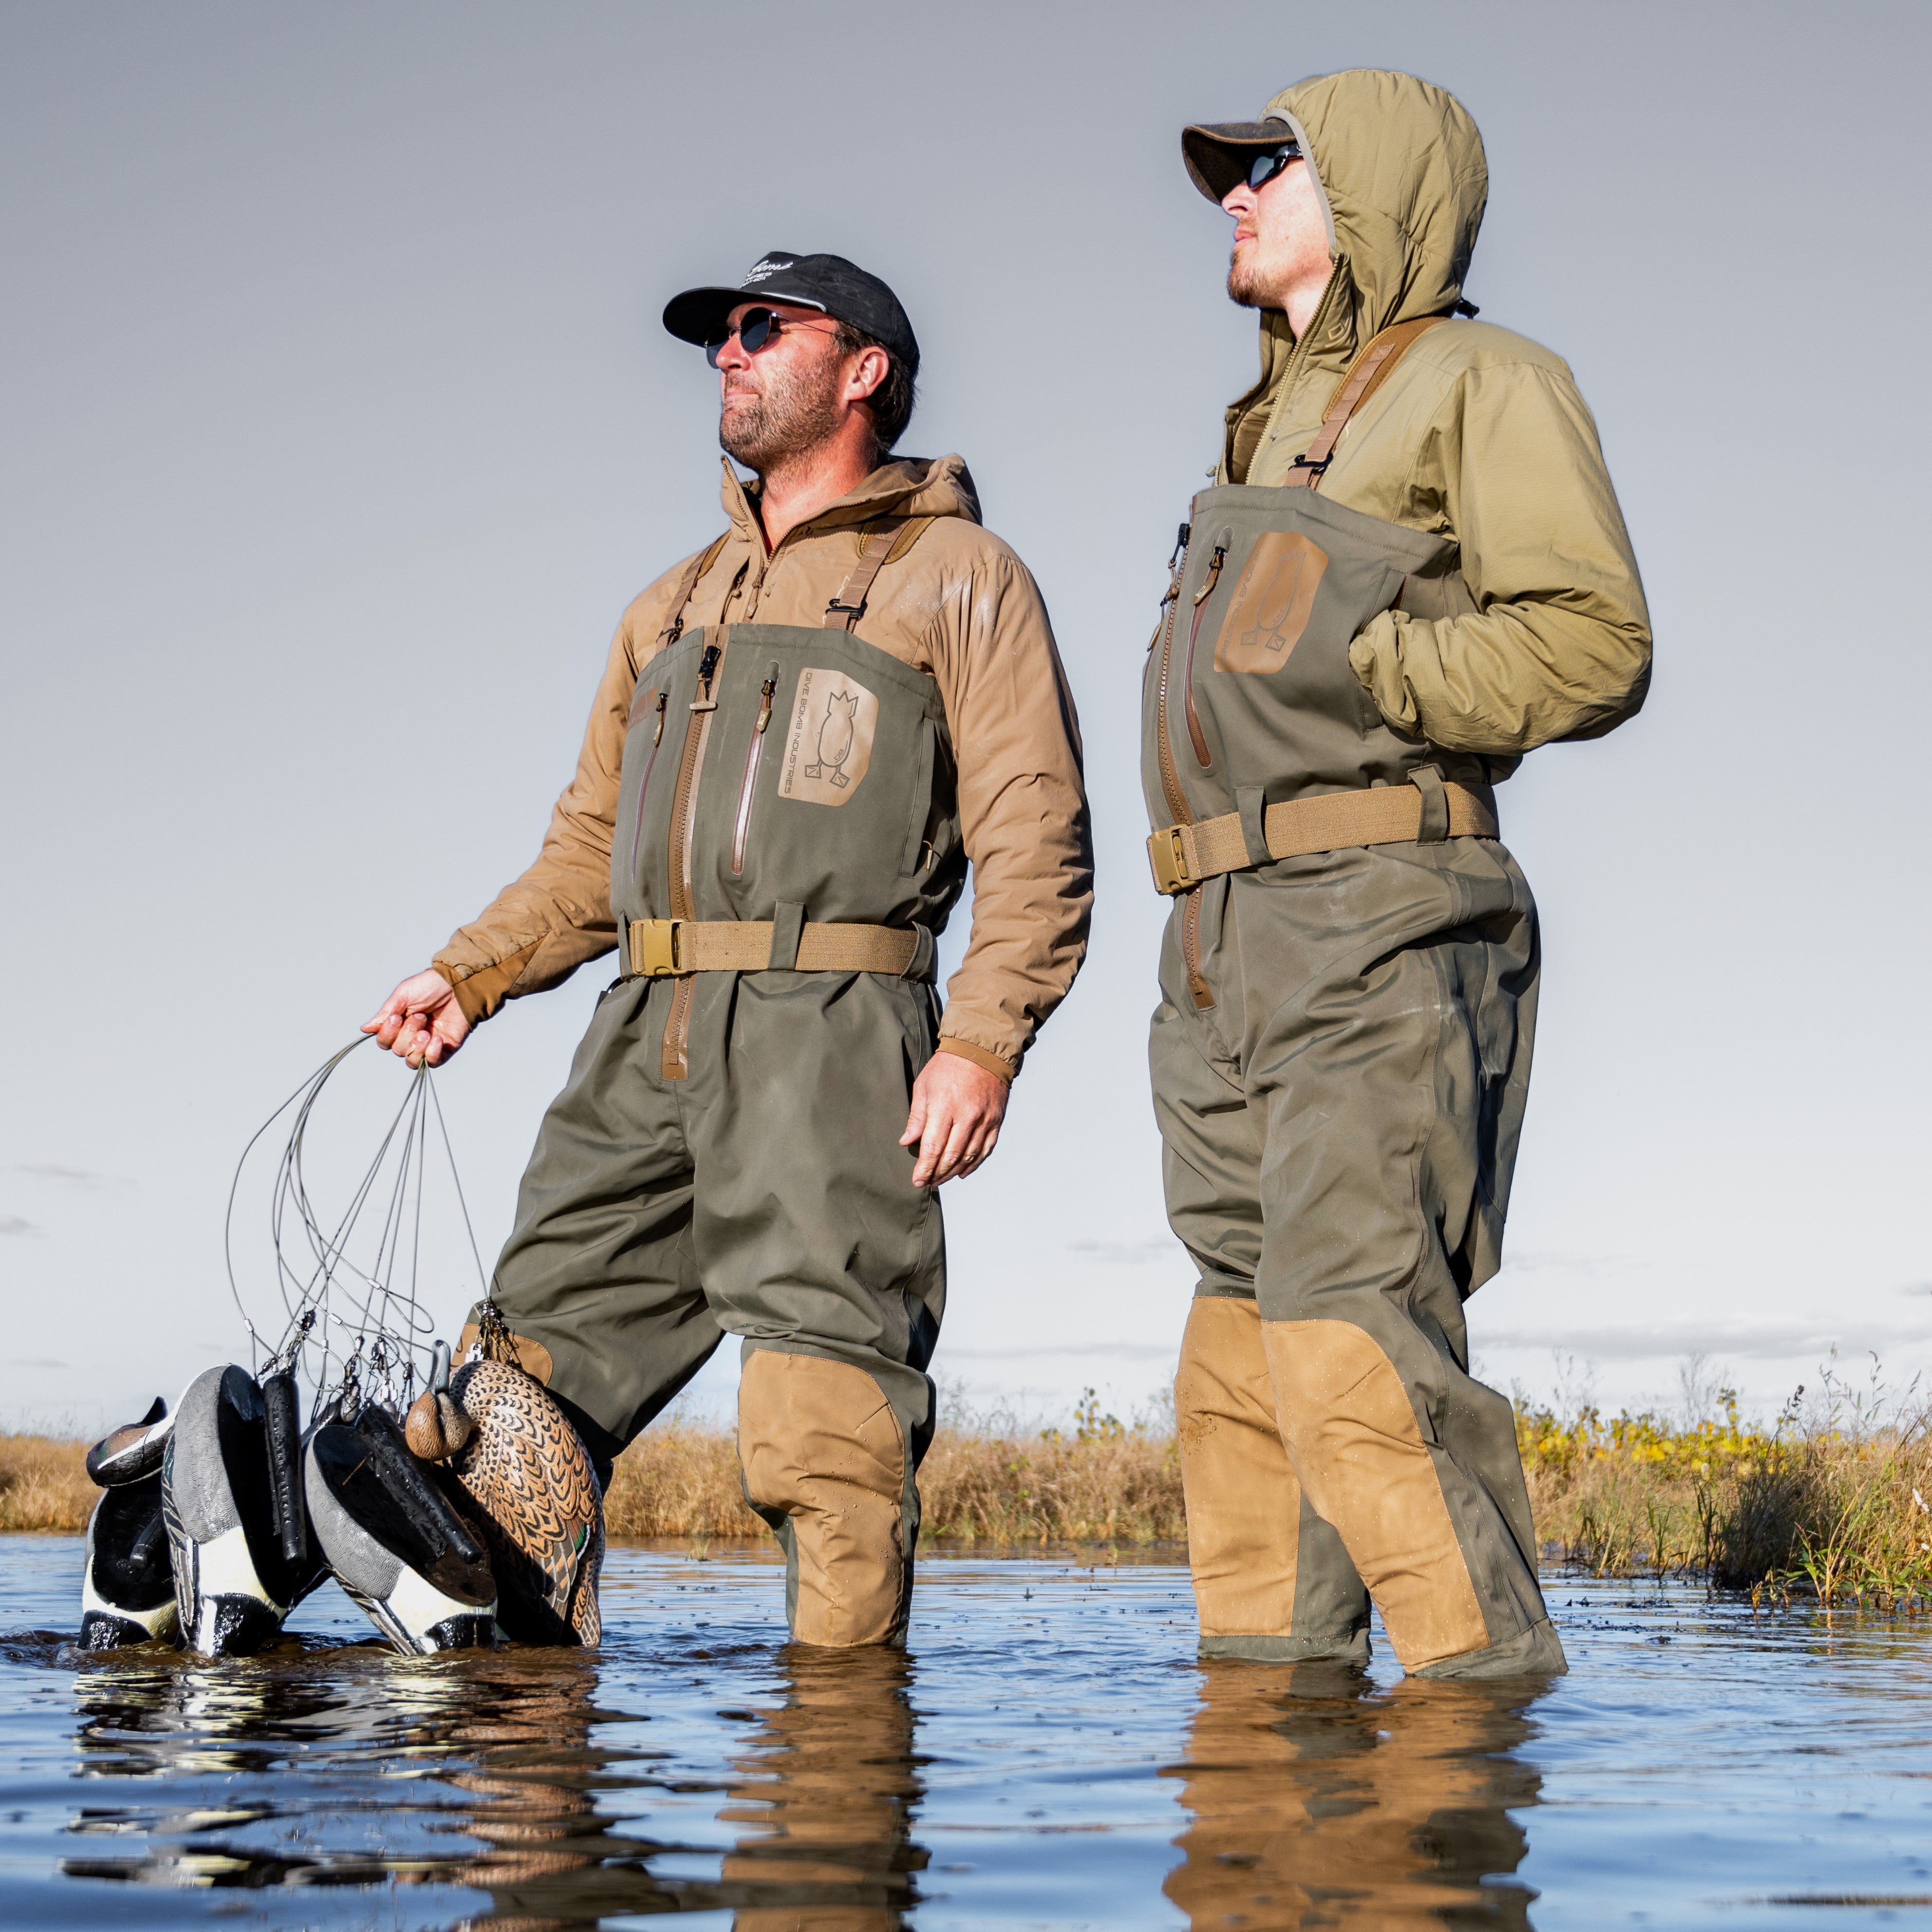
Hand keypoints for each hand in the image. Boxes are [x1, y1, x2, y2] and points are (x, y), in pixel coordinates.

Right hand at [363, 970, 471, 1068]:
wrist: (457, 984)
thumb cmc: (430, 986)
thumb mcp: (403, 995)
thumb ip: (386, 1013)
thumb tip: (365, 1029)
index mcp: (399, 1024)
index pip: (384, 1042)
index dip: (387, 1034)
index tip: (397, 1017)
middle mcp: (411, 1037)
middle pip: (398, 1050)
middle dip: (407, 1033)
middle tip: (420, 1016)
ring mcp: (428, 1044)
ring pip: (412, 1060)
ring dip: (417, 1047)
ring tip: (427, 1032)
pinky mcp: (444, 1049)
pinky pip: (432, 1063)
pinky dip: (431, 1053)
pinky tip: (437, 1038)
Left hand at [901, 1051, 1007, 1187]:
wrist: (981, 1051)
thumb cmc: (948, 1066)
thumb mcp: (924, 1086)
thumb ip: (916, 1117)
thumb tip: (907, 1142)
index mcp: (944, 1107)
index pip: (933, 1147)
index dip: (925, 1168)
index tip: (917, 1180)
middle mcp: (966, 1116)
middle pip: (951, 1156)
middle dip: (937, 1173)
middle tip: (928, 1183)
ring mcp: (984, 1119)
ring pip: (969, 1156)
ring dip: (954, 1172)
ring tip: (942, 1179)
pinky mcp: (996, 1120)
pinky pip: (986, 1149)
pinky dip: (975, 1164)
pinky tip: (963, 1171)